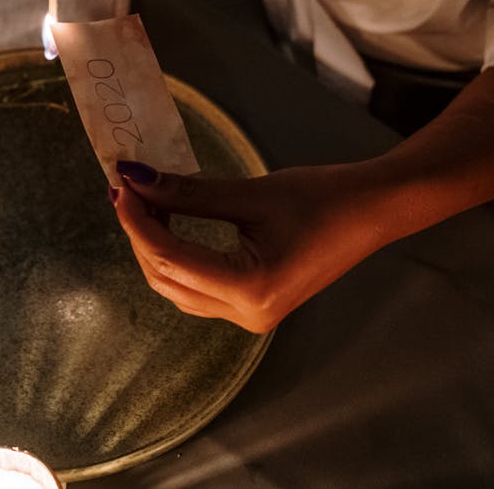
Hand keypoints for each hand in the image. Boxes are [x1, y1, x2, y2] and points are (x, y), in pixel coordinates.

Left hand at [109, 160, 390, 332]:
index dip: (136, 219)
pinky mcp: (255, 305)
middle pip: (167, 279)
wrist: (373, 211)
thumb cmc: (323, 198)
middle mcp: (247, 314)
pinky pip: (199, 288)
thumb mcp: (251, 193)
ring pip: (178, 288)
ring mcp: (252, 316)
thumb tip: (136, 178)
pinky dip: (178, 257)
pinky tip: (169, 222)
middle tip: (126, 188)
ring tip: (143, 202)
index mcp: (250, 289)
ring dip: (155, 247)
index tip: (120, 181)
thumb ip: (189, 192)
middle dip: (140, 234)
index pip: (170, 257)